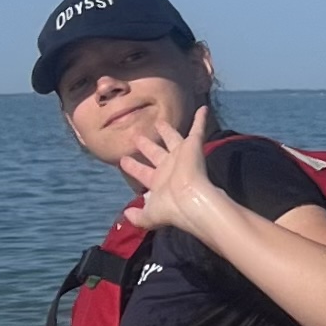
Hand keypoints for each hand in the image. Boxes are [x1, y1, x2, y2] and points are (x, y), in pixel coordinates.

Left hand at [117, 103, 218, 235]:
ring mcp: (181, 156)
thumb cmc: (169, 206)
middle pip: (155, 153)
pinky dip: (201, 120)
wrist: (190, 198)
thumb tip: (126, 214)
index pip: (142, 172)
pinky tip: (203, 109)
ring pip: (172, 139)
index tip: (122, 160)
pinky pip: (198, 129)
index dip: (132, 167)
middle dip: (146, 145)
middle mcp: (169, 167)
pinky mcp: (193, 146)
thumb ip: (137, 216)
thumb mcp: (149, 216)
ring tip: (159, 121)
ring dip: (166, 130)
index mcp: (158, 182)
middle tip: (136, 136)